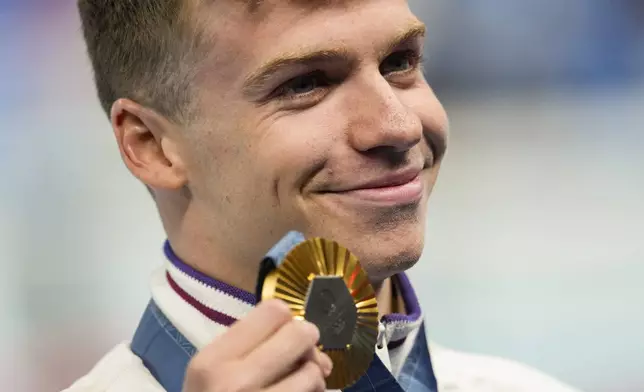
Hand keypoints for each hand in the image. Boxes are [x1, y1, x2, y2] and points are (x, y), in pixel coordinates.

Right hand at [182, 299, 332, 391]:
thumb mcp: (212, 372)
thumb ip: (249, 346)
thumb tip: (306, 336)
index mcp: (213, 361)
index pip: (274, 311)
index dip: (285, 320)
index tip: (281, 335)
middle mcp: (236, 383)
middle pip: (301, 334)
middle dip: (307, 344)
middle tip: (301, 356)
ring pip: (314, 373)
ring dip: (313, 379)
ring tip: (298, 387)